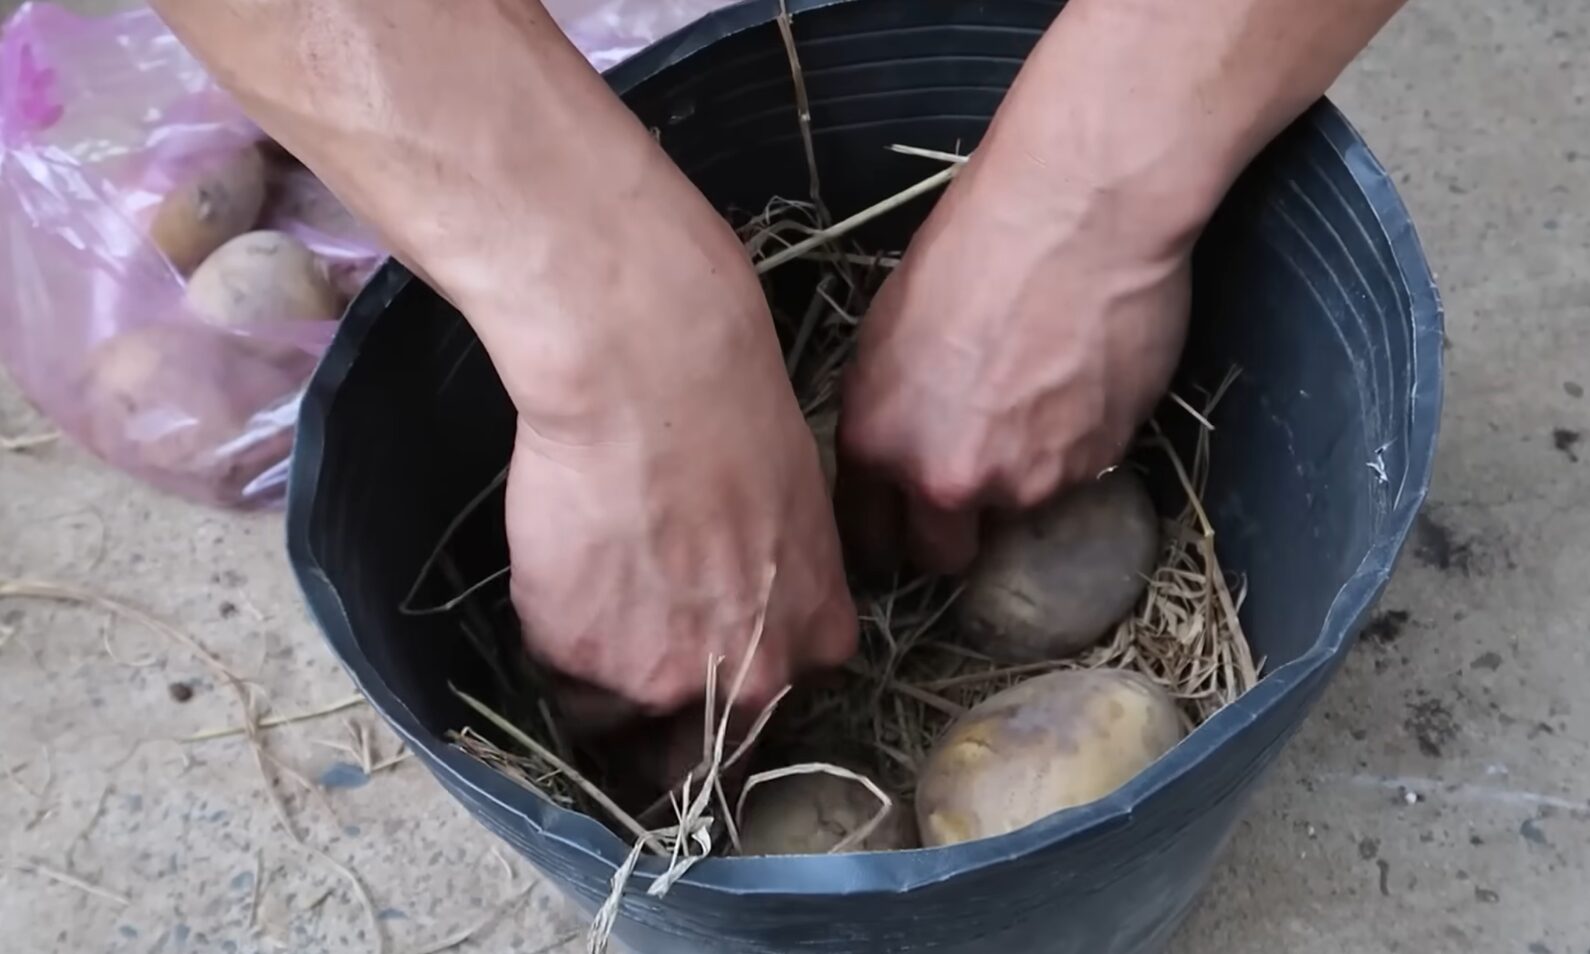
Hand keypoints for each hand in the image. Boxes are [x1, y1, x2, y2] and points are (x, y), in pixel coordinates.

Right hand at [496, 167, 856, 728]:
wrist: (650, 378)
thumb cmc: (733, 415)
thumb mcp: (797, 513)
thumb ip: (778, 588)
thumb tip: (742, 601)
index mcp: (816, 641)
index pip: (773, 715)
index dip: (723, 698)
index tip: (693, 681)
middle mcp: (753, 684)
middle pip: (701, 753)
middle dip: (663, 732)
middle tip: (627, 677)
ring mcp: (664, 682)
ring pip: (617, 716)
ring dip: (598, 677)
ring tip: (587, 591)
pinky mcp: (580, 661)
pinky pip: (557, 673)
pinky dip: (551, 634)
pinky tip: (561, 566)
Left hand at [838, 134, 1194, 574]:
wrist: (1080, 214)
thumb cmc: (975, 246)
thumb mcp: (887, 332)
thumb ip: (889, 414)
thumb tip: (898, 449)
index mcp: (878, 443)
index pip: (867, 537)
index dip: (884, 533)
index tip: (898, 527)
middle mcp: (946, 479)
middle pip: (942, 555)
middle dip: (952, 530)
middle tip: (971, 476)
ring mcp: (1026, 482)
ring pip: (1013, 516)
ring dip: (1019, 480)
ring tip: (1035, 398)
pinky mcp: (1094, 467)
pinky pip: (1074, 480)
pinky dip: (1073, 449)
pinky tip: (1075, 384)